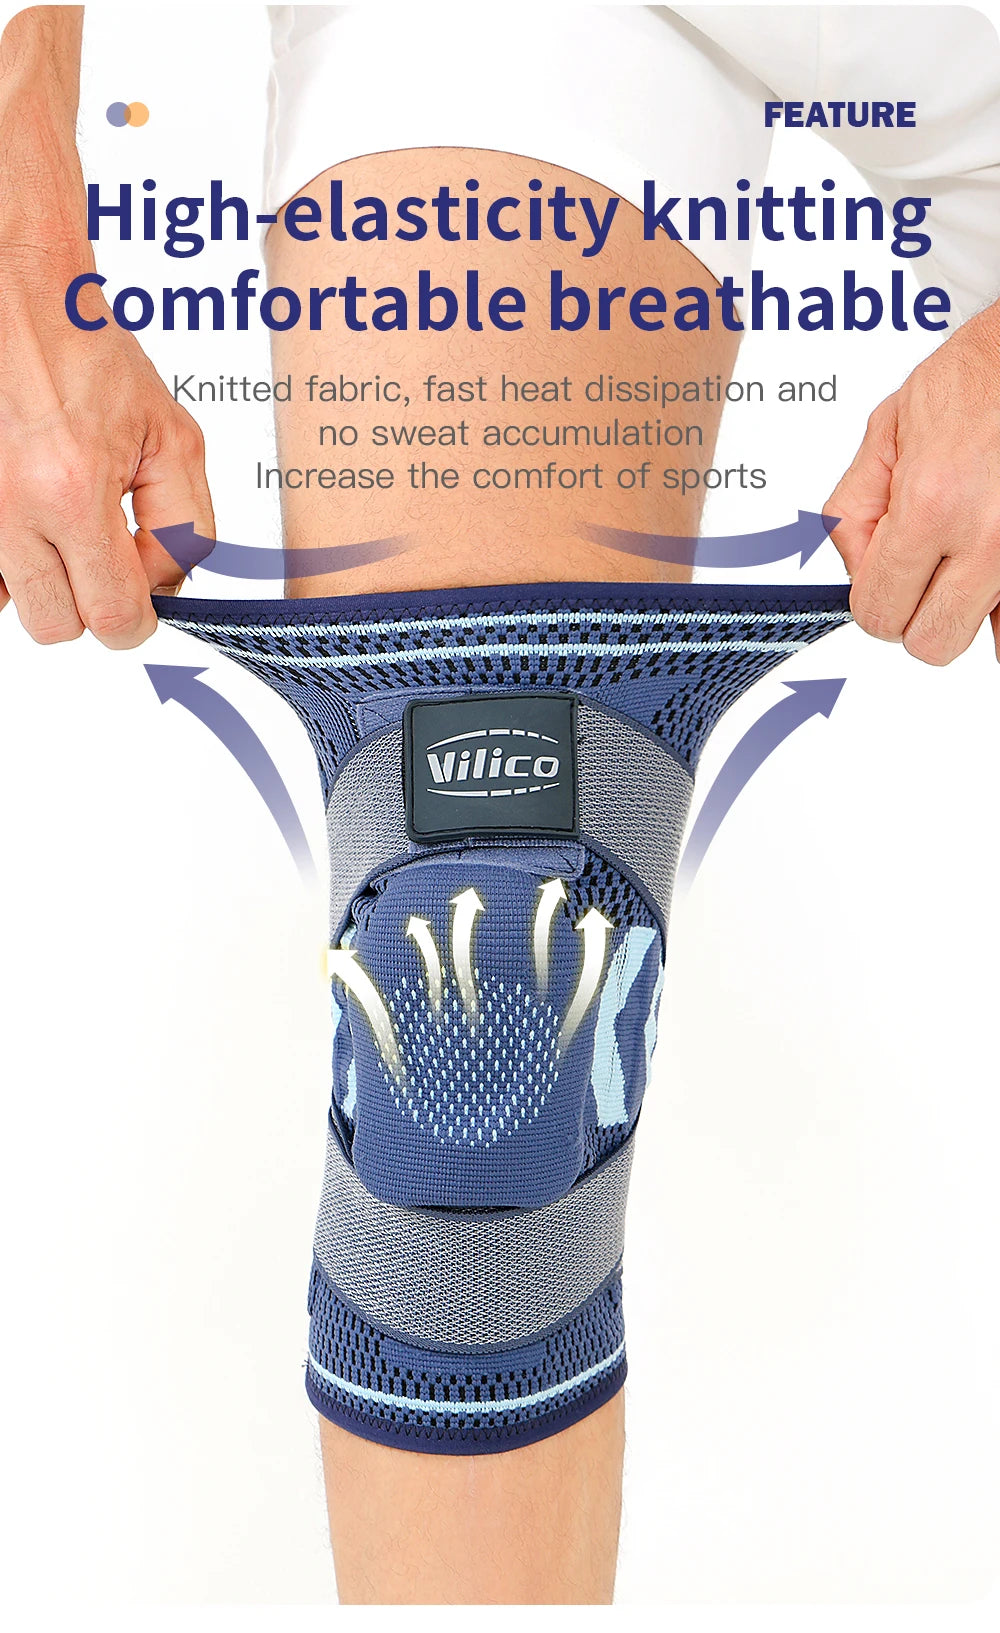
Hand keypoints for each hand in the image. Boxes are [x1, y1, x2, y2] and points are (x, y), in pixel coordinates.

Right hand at [0, 264, 213, 647]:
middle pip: (58, 625)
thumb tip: (165, 586)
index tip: (141, 597)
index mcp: (73, 491)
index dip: (138, 618)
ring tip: (63, 531)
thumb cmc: (88, 355)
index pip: (114, 617)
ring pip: (11, 606)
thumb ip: (185, 526)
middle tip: (103, 558)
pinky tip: (32, 524)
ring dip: (44, 584)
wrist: (21, 300)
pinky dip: (8, 564)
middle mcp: (12, 507)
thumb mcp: (173, 439)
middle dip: (90, 603)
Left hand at [826, 300, 999, 665]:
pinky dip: (995, 596)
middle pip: (932, 642)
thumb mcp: (884, 435)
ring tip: (958, 551)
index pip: (880, 612)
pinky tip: (982, 556)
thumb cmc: (972, 381)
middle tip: (920, 571)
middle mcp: (986, 537)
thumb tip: (853, 566)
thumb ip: (853, 511)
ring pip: (982, 636)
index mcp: (932, 506)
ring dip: (961, 605)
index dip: (873, 597)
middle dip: (916, 614)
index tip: (881, 575)